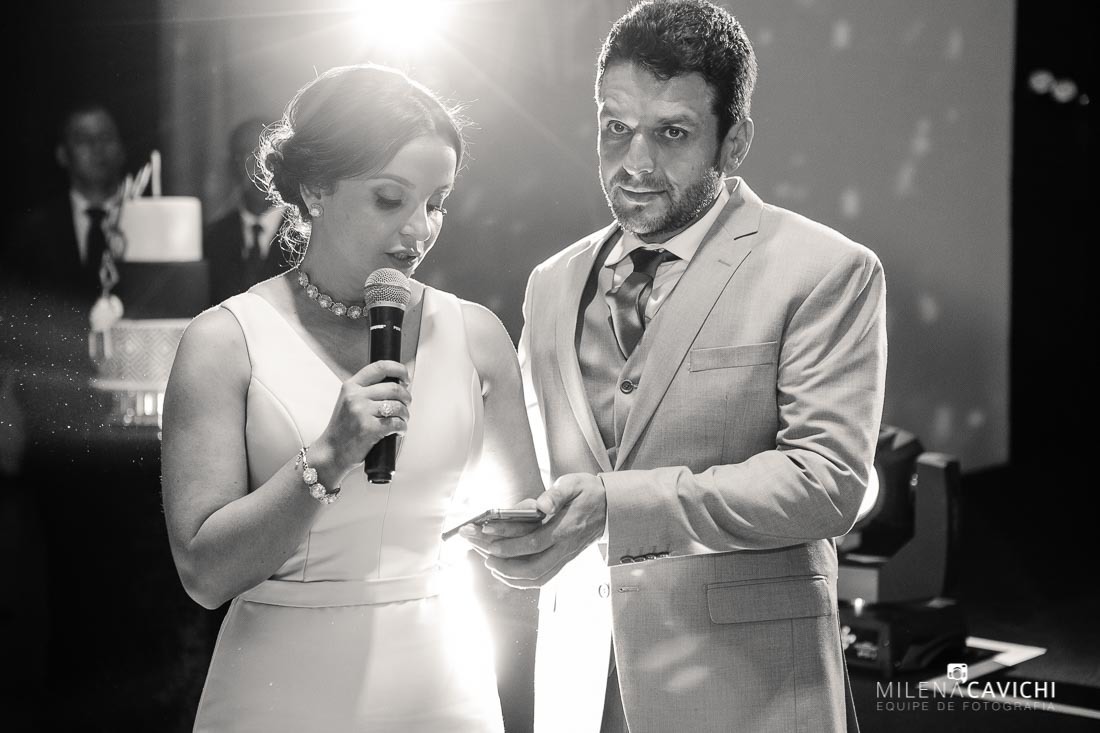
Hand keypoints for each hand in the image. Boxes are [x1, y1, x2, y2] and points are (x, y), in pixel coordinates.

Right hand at [312, 360, 410, 476]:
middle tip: (407, 405)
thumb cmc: (343, 428)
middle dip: (406, 397)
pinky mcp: (369, 429)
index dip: (398, 369)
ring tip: (403, 420)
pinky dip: (402, 428)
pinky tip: (399, 431)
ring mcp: (361, 412)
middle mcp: (355, 396)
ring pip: (397, 406)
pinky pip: (396, 423)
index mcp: (351, 386)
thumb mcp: (348, 402)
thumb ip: (367, 390)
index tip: (406, 378)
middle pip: (394, 388)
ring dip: (405, 414)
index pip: (379, 367)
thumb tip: (397, 384)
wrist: (331, 452)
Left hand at [462, 473, 606, 587]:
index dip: (508, 542)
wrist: (611, 507)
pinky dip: (521, 580)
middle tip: (484, 554)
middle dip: (504, 564)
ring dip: (510, 575)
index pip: (533, 542)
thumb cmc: (589, 493)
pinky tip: (506, 573)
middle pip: (532, 567)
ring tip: (490, 563)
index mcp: (566, 528)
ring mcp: (565, 557)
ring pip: (537, 577)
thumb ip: (556, 494)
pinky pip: (542, 578)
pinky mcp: (564, 561)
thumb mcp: (573, 483)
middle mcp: (565, 547)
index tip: (487, 535)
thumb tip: (541, 505)